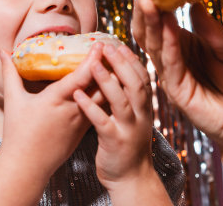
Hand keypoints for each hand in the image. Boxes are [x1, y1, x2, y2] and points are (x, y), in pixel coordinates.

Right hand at [0, 44, 103, 180]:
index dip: (93, 59)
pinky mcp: (85, 130)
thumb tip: (2, 52)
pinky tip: (109, 87)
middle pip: (100, 85)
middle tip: (115, 50)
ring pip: (104, 98)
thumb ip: (10, 73)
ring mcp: (81, 121)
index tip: (100, 44)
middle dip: (109, 67)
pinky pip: (101, 109)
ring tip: (117, 65)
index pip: (81, 76)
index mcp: (56, 99)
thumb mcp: (13, 100)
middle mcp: (73, 109)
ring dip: (111, 82)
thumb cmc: (18, 133)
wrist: (27, 167)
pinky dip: (106, 96)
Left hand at [73, 44, 172, 205]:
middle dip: (121, 63)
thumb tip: (113, 72)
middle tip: (106, 46)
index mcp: (144, 107)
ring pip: (121, 101)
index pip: (142, 77)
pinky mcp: (115, 142)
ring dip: (107, 81)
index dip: (131, 60)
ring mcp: (129, 129)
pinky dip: (90, 108)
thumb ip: (126, 97)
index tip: (119, 44)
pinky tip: (78, 96)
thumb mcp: (132, 117)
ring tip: (93, 65)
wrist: (131, 178)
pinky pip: (102, 122)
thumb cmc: (127, 143)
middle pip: (134, 84)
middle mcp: (140, 115)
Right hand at [131, 0, 222, 204]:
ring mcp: (172, 74)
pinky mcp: (178, 91)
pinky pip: (168, 63)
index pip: (161, 18)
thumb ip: (211, 29)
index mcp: (183, 45)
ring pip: (152, 43)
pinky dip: (166, 42)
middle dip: (144, 5)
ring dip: (148, 19)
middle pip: (148, 28)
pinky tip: (166, 23)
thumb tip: (194, 2)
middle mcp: (173, 58)